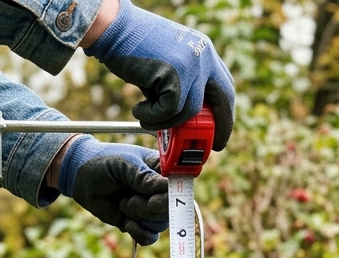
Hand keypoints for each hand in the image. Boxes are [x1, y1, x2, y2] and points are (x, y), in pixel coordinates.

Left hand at [57, 137, 166, 244]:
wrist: (81, 178)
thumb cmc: (104, 163)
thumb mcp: (124, 164)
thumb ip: (144, 176)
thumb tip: (167, 187)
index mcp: (162, 170)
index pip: (180, 186)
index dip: (171, 195)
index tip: (154, 195)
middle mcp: (160, 190)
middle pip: (171, 209)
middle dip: (149, 208)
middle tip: (130, 199)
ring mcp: (150, 207)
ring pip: (160, 224)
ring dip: (140, 218)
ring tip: (123, 204)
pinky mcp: (138, 222)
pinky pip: (150, 237)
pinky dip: (140, 234)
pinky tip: (126, 223)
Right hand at [85, 0, 233, 146]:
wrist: (113, 29)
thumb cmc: (132, 49)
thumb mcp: (166, 67)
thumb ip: (179, 87)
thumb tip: (182, 121)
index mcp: (204, 52)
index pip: (224, 87)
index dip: (223, 112)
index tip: (218, 132)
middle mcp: (203, 55)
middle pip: (222, 100)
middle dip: (216, 127)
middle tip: (202, 147)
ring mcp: (191, 63)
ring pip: (190, 111)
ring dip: (165, 122)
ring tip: (145, 117)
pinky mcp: (174, 72)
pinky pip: (170, 110)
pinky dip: (151, 117)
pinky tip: (137, 109)